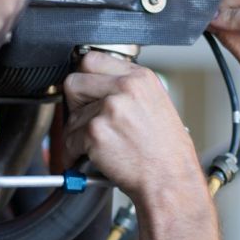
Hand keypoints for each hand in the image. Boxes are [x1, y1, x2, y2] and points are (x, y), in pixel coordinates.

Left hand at [63, 52, 205, 203]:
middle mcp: (124, 88)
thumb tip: (98, 86)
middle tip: (86, 119)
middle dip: (75, 103)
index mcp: (140, 78)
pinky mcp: (96, 132)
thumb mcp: (156, 105)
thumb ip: (127, 89)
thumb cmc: (166, 151)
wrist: (170, 180)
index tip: (85, 91)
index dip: (85, 78)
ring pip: (70, 116)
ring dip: (77, 134)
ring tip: (99, 146)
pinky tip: (93, 158)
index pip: (93, 60)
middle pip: (74, 82)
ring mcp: (109, 109)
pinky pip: (70, 139)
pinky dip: (75, 153)